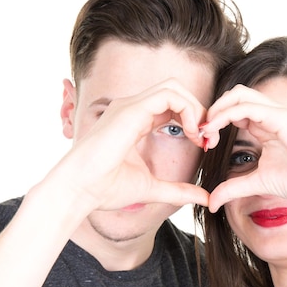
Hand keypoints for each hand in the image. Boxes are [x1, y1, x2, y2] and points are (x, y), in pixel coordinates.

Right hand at [50, 78, 209, 211]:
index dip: (193, 122)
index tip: (203, 145)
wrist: (79, 190)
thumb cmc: (105, 188)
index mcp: (136, 121)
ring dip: (195, 109)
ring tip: (199, 136)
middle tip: (207, 139)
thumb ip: (179, 190)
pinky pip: (169, 95)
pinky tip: (190, 133)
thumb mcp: (153, 189)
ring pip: (174, 88)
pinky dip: (187, 109)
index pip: (173, 107)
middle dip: (199, 112)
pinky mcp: (131, 110)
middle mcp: (132, 108)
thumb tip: (204, 197)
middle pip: (176, 92)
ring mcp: (130, 106)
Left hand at [202, 85, 286, 211]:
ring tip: (206, 129)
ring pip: (238, 94)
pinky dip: (226, 114)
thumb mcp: (256, 183)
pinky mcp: (280, 117)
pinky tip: (215, 130)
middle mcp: (269, 116)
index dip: (215, 122)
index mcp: (265, 126)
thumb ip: (233, 188)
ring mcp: (276, 114)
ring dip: (217, 109)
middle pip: (234, 95)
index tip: (204, 142)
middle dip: (214, 110)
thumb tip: (211, 202)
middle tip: (201, 132)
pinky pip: (246, 106)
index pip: (235, 110)